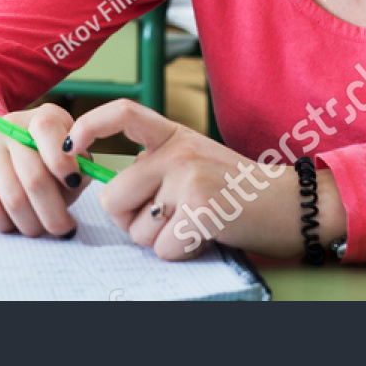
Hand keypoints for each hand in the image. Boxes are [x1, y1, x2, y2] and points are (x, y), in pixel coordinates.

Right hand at [0, 103, 86, 237]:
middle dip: (54, 212)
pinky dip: (9, 225)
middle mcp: (10, 127)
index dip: (63, 160)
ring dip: (33, 224)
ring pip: (13, 199)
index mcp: (42, 117)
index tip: (75, 183)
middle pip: (34, 176)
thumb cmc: (42, 159)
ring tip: (42, 229)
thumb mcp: (66, 154)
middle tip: (65, 228)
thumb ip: (79, 165)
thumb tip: (79, 180)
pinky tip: (18, 224)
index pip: (47, 128)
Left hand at [66, 99, 345, 259]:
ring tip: (196, 224)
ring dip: (160, 240)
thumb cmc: (237, 192)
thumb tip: (105, 191)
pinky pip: (163, 248)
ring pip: (136, 229)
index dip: (88, 127)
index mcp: (173, 134)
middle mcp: (177, 150)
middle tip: (170, 219)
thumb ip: (154, 169)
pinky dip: (182, 253)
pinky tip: (206, 236)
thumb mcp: (193, 163)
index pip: (122, 113)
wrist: (294, 205)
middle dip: (131, 221)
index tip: (70, 149)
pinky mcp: (202, 208)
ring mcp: (189, 176)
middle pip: (113, 196)